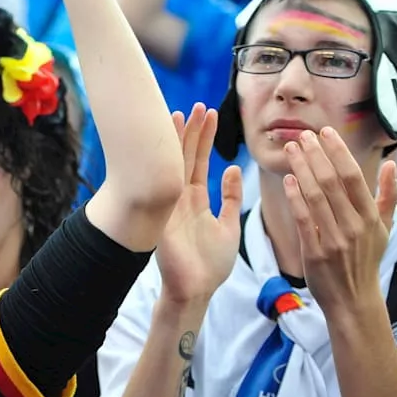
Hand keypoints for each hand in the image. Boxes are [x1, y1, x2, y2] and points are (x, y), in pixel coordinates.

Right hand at [156, 104, 242, 305]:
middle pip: (185, 157)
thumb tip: (233, 170)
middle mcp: (180, 198)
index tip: (210, 114)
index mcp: (195, 200)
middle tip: (198, 105)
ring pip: (174, 166)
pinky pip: (165, 186)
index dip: (204, 138)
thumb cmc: (211, 264)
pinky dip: (166, 166)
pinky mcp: (163, 217)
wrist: (196, 291)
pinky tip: (167, 147)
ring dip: (178, 141)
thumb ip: (229, 198)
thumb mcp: (228, 225)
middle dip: (192, 131)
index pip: (199, 161)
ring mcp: (169, 205)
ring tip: (183, 113)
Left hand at [283, 128, 395, 313]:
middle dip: (315, 154)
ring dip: (301, 169)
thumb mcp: (384, 228)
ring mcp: (334, 240)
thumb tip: (392, 164)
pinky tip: (288, 180)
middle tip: (302, 135)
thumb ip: (388, 195)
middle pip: (332, 181)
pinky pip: (303, 219)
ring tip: (290, 150)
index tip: (325, 132)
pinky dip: (295, 197)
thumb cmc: (367, 260)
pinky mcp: (315, 253)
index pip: (353, 176)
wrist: (353, 300)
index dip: (338, 151)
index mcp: (371, 217)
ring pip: (315, 196)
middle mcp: (355, 226)